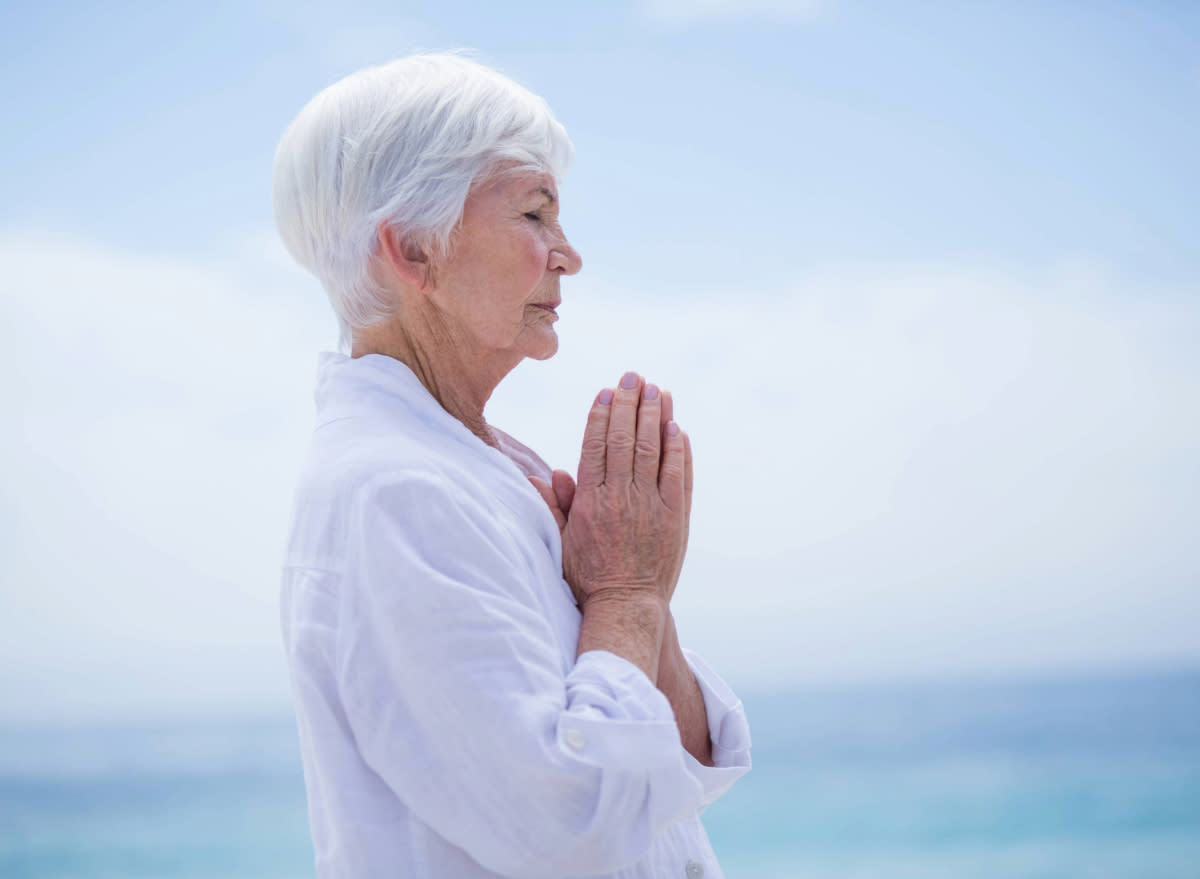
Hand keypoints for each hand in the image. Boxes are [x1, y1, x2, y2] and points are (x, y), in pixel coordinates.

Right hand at [531, 372, 691, 607]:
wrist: (626, 606)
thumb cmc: (588, 576)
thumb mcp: (561, 542)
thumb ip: (554, 506)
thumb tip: (545, 474)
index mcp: (590, 501)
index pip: (595, 445)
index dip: (602, 414)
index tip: (606, 391)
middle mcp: (620, 497)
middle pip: (625, 439)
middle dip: (630, 403)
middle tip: (634, 376)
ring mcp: (651, 506)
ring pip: (653, 450)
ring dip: (656, 416)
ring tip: (658, 390)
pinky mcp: (675, 517)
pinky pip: (678, 475)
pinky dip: (678, 450)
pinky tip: (677, 428)